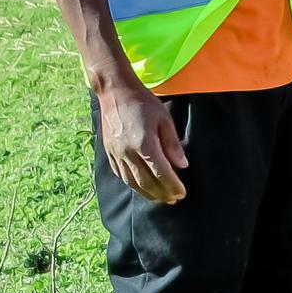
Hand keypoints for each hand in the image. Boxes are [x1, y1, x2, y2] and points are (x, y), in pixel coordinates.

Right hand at [97, 80, 188, 204]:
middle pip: (146, 182)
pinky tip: (141, 188)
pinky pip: (120, 175)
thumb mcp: (164, 119)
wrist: (115, 92)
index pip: (161, 173)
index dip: (172, 186)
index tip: (181, 193)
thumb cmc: (143, 103)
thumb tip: (182, 166)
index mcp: (144, 145)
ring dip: (147, 193)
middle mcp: (128, 153)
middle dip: (161, 194)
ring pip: (132, 182)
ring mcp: (116, 154)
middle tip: (173, 199)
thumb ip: (172, 144)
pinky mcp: (109, 153)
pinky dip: (132, 185)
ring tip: (159, 199)